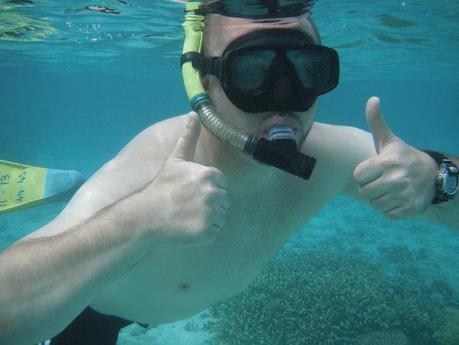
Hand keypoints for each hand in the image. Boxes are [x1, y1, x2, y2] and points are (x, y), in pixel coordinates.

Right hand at [125, 113, 228, 245]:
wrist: (146, 215)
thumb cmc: (162, 186)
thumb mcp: (176, 159)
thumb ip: (189, 137)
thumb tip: (194, 113)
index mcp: (209, 174)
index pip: (221, 183)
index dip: (207, 187)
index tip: (190, 191)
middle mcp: (213, 193)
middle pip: (223, 200)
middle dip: (210, 202)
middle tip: (189, 204)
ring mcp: (210, 213)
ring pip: (221, 216)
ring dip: (209, 217)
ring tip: (189, 215)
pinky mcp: (207, 231)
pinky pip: (216, 231)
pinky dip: (205, 231)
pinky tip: (189, 226)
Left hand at [353, 97, 436, 218]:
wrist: (433, 175)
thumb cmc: (402, 157)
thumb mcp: (389, 140)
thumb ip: (377, 122)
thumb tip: (372, 99)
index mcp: (387, 161)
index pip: (358, 175)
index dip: (364, 173)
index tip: (375, 169)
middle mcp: (396, 178)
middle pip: (364, 191)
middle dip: (370, 187)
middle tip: (382, 180)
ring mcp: (404, 195)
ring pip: (374, 204)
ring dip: (379, 199)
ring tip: (390, 189)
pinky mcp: (410, 209)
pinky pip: (387, 214)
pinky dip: (390, 209)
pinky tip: (398, 198)